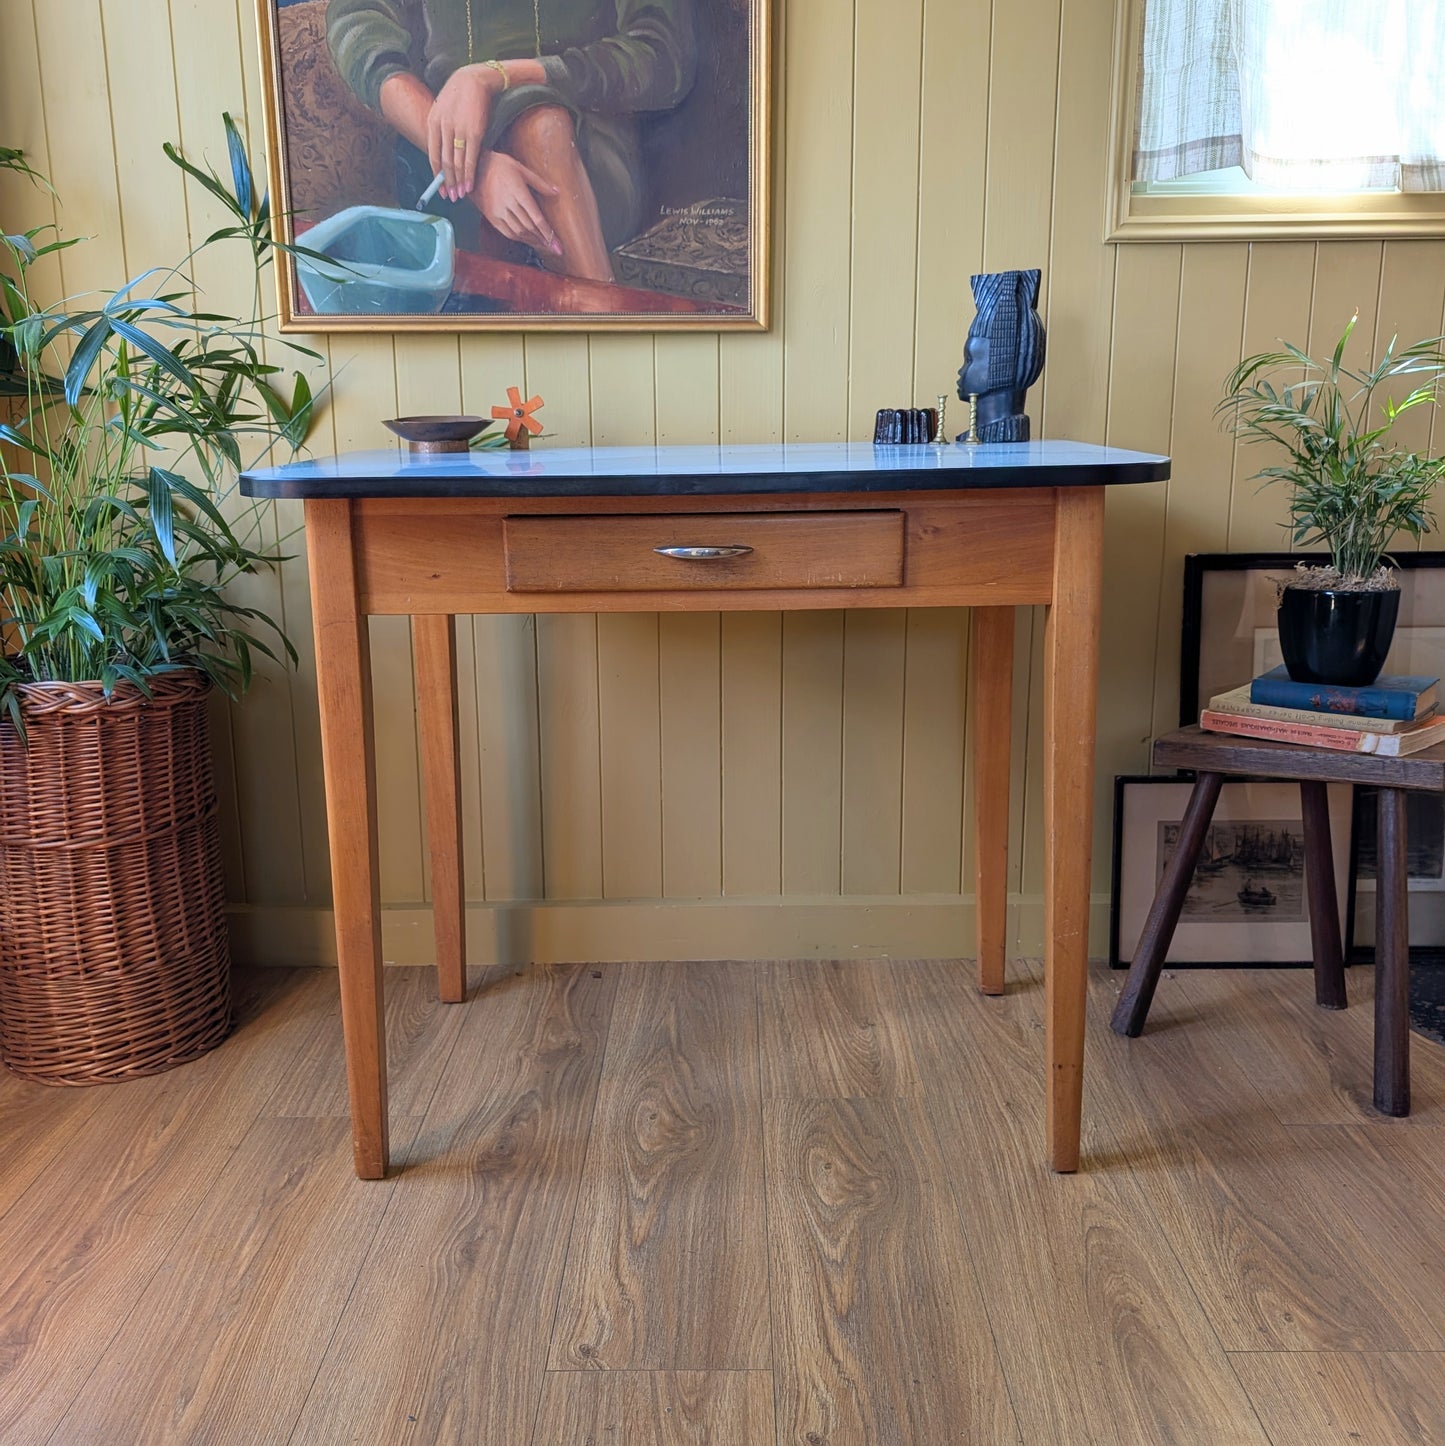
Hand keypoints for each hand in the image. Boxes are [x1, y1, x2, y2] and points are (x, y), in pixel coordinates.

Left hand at [427, 64, 502, 196]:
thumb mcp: (443, 109)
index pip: (433, 156)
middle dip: (447, 183)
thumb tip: (441, 151)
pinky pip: (469, 159)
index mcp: (433, 123)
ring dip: (458, 182)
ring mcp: (458, 131)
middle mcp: (443, 128)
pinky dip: (468, 174)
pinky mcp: (474, 133)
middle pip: (444, 163)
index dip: (436, 175)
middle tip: (450, 197)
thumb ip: (440, 129)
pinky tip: (469, 185)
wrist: (474, 79)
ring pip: (456, 163)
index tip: (440, 189)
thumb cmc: (459, 95)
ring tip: (460, 195)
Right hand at [473, 152, 562, 256]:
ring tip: (544, 245)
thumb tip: (556, 192)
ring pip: (519, 232)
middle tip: (556, 249)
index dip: (548, 232)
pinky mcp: (492, 218)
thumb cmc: (500, 166)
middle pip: (530, 228)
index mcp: (518, 192)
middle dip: (544, 240)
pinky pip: (508, 233)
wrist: (474, 169)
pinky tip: (529, 240)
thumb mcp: (521, 168)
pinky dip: (520, 239)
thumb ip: (539, 182)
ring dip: (533, 241)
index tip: (557, 244)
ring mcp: (499, 212)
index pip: (536, 218)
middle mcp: (508, 204)